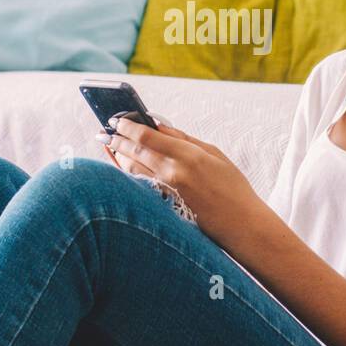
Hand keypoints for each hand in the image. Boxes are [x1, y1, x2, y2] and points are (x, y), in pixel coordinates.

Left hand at [96, 115, 270, 248]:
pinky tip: (121, 169)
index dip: (127, 126)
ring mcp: (166, 192)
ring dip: (117, 158)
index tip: (116, 121)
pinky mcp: (164, 207)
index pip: (146, 136)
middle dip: (116, 141)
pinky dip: (127, 175)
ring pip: (131, 171)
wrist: (242, 225)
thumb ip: (184, 138)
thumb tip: (158, 125)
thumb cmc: (232, 187)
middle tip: (103, 134)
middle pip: (133, 152)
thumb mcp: (214, 154)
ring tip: (109, 149)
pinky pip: (138, 187)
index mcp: (188, 155)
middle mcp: (173, 173)